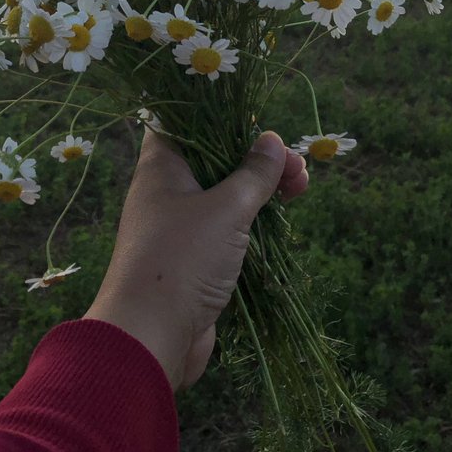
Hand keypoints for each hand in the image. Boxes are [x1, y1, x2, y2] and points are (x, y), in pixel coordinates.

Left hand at [83, 129, 308, 389]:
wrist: (150, 336)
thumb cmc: (182, 259)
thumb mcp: (226, 208)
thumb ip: (253, 174)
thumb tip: (271, 140)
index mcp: (162, 166)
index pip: (182, 120)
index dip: (219, 115)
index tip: (256, 120)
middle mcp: (167, 191)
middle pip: (215, 159)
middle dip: (258, 158)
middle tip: (298, 166)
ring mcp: (180, 227)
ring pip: (224, 195)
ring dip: (261, 190)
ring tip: (301, 187)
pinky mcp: (194, 260)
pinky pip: (226, 229)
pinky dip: (252, 222)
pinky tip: (280, 220)